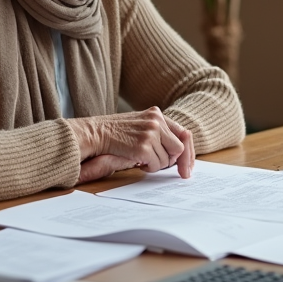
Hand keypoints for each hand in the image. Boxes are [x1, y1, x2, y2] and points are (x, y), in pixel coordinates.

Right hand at [68, 107, 194, 179]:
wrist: (94, 133)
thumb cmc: (114, 132)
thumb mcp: (139, 124)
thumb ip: (158, 131)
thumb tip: (179, 151)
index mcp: (156, 113)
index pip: (183, 133)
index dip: (187, 152)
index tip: (188, 167)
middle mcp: (156, 121)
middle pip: (179, 148)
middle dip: (172, 161)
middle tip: (161, 166)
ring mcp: (150, 133)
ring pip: (167, 159)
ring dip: (156, 164)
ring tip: (141, 159)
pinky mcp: (143, 147)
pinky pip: (156, 165)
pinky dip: (148, 168)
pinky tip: (137, 162)